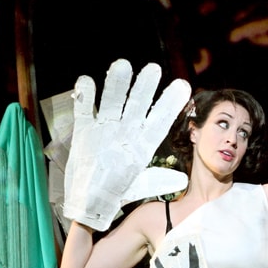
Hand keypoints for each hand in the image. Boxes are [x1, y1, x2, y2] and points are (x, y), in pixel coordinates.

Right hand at [63, 60, 189, 230]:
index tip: (183, 86)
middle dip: (144, 88)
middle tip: (153, 69)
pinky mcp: (85, 132)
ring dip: (116, 85)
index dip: (170, 104)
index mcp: (142, 143)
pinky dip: (85, 98)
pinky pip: (84, 111)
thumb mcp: (140, 187)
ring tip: (122, 66)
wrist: (90, 201)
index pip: (160, 120)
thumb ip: (159, 181)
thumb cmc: (117, 192)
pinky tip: (86, 82)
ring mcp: (105, 129)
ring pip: (112, 102)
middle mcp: (126, 131)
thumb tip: (184, 180)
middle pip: (137, 105)